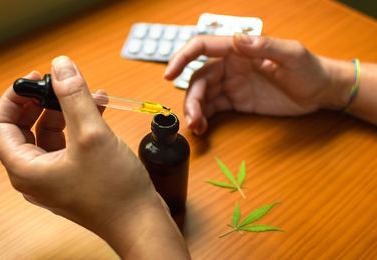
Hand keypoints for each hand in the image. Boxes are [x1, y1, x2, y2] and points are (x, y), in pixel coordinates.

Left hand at [0, 56, 188, 258]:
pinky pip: (69, 143)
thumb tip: (60, 66)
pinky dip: (80, 124)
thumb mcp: (92, 135)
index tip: (35, 78)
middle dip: (44, 101)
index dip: (15, 97)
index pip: (0, 124)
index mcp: (26, 169)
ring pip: (51, 133)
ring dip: (67, 110)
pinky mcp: (74, 176)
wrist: (139, 222)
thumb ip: (74, 96)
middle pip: (25, 127)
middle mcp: (35, 174)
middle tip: (61, 83)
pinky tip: (100, 110)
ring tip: (90, 93)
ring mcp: (55, 177)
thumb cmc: (114, 191)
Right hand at [165, 34, 351, 134]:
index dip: (182, 58)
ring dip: (195, 111)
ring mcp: (232, 85)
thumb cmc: (309, 69)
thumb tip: (238, 39)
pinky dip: (204, 117)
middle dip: (191, 99)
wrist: (320, 92)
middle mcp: (231, 66)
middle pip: (199, 79)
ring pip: (203, 96)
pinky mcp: (237, 102)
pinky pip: (213, 108)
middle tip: (192, 120)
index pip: (203, 47)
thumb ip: (265, 46)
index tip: (169, 74)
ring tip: (197, 128)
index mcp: (239, 50)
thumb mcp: (292, 55)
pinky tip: (203, 128)